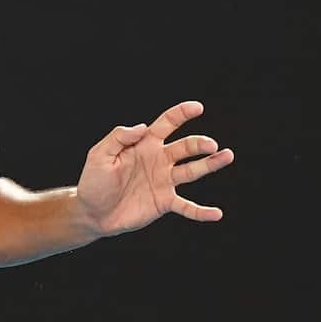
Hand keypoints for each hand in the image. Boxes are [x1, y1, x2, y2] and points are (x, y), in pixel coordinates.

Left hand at [76, 101, 234, 237]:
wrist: (93, 212)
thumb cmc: (94, 181)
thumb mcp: (99, 155)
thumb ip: (118, 138)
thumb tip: (142, 127)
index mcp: (144, 144)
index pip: (166, 124)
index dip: (181, 114)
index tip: (197, 107)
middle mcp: (159, 160)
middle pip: (185, 147)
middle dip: (199, 144)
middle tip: (211, 145)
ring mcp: (164, 182)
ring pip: (193, 171)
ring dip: (211, 164)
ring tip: (227, 156)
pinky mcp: (165, 203)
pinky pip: (187, 207)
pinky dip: (201, 211)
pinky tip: (216, 213)